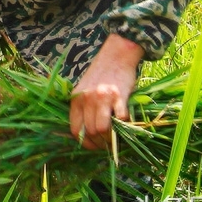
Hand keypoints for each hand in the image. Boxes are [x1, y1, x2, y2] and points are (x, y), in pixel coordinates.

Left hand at [69, 34, 142, 150]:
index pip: (76, 130)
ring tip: (117, 137)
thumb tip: (89, 135)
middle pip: (91, 132)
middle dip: (101, 143)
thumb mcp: (85, 91)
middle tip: (109, 144)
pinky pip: (120, 119)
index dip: (86, 143)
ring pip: (103, 129)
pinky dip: (125, 125)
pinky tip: (126, 122)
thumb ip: (84, 109)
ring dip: (112, 139)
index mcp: (75, 99)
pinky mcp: (118, 96)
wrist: (116, 55)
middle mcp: (86, 99)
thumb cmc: (101, 76)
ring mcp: (102, 97)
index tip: (94, 146)